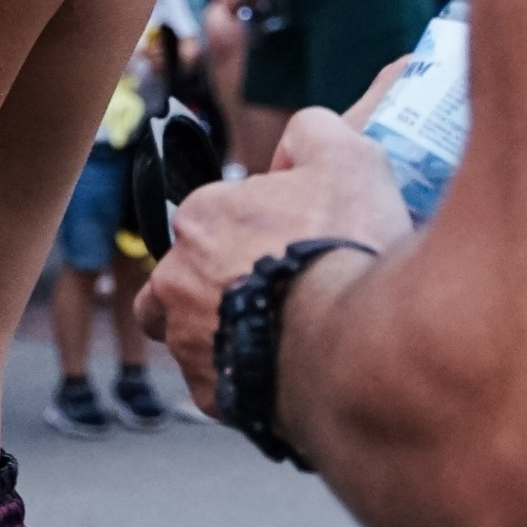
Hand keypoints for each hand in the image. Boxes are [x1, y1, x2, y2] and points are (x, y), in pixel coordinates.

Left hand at [138, 108, 409, 404]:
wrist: (351, 345)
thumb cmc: (346, 247)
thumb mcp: (348, 159)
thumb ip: (315, 133)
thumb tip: (300, 136)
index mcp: (200, 218)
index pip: (216, 214)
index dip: (257, 226)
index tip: (293, 240)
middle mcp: (175, 278)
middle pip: (188, 273)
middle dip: (221, 279)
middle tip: (277, 290)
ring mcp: (186, 341)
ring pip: (188, 333)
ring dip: (217, 331)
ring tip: (269, 335)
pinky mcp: (209, 393)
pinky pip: (217, 384)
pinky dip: (242, 378)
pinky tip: (281, 371)